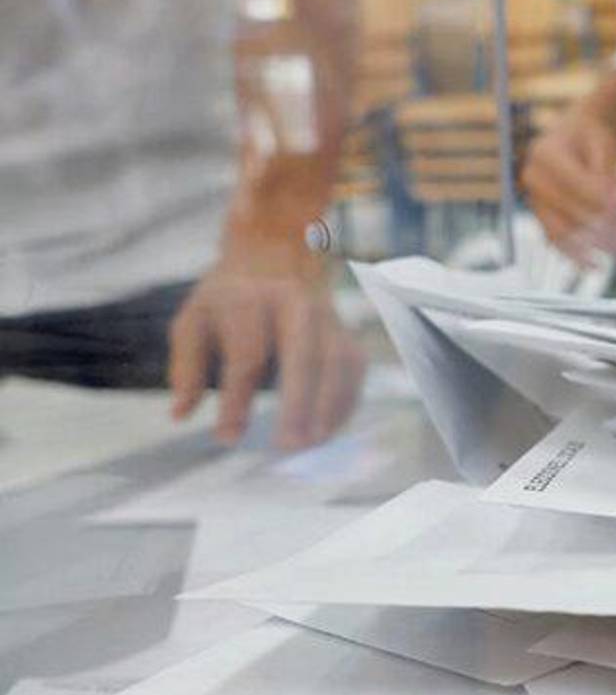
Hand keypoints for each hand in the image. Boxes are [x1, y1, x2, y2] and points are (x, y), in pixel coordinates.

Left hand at [168, 230, 363, 448]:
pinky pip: (355, 366)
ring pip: (337, 361)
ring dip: (330, 405)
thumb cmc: (228, 296)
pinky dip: (348, 398)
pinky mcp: (344, 328)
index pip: (246, 356)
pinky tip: (331, 427)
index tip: (227, 439)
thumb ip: (186, 366)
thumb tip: (181, 413)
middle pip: (303, 355)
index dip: (237, 401)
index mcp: (248, 300)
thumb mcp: (193, 319)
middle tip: (287, 445)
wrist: (276, 249)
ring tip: (312, 442)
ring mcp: (326, 314)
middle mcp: (293, 304)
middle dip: (298, 403)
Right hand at [522, 105, 615, 263]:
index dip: (597, 197)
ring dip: (591, 245)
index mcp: (545, 153)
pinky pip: (556, 240)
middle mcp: (533, 177)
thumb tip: (607, 205)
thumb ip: (604, 172)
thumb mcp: (603, 144)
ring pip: (561, 230)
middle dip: (600, 225)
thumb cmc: (592, 139)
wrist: (575, 140)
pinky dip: (575, 255)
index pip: (573, 182)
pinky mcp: (542, 217)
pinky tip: (595, 266)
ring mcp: (534, 200)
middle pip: (567, 209)